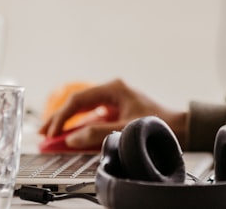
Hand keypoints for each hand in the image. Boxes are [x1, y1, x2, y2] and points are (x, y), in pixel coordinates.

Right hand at [38, 78, 188, 150]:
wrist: (180, 127)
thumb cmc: (160, 122)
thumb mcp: (126, 128)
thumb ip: (98, 133)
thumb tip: (73, 137)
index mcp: (114, 88)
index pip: (79, 100)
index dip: (61, 117)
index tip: (52, 132)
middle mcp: (112, 92)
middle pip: (78, 104)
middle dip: (59, 119)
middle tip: (44, 133)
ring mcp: (114, 101)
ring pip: (83, 112)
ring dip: (68, 124)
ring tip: (51, 136)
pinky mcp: (116, 112)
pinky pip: (92, 119)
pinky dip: (80, 128)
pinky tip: (70, 137)